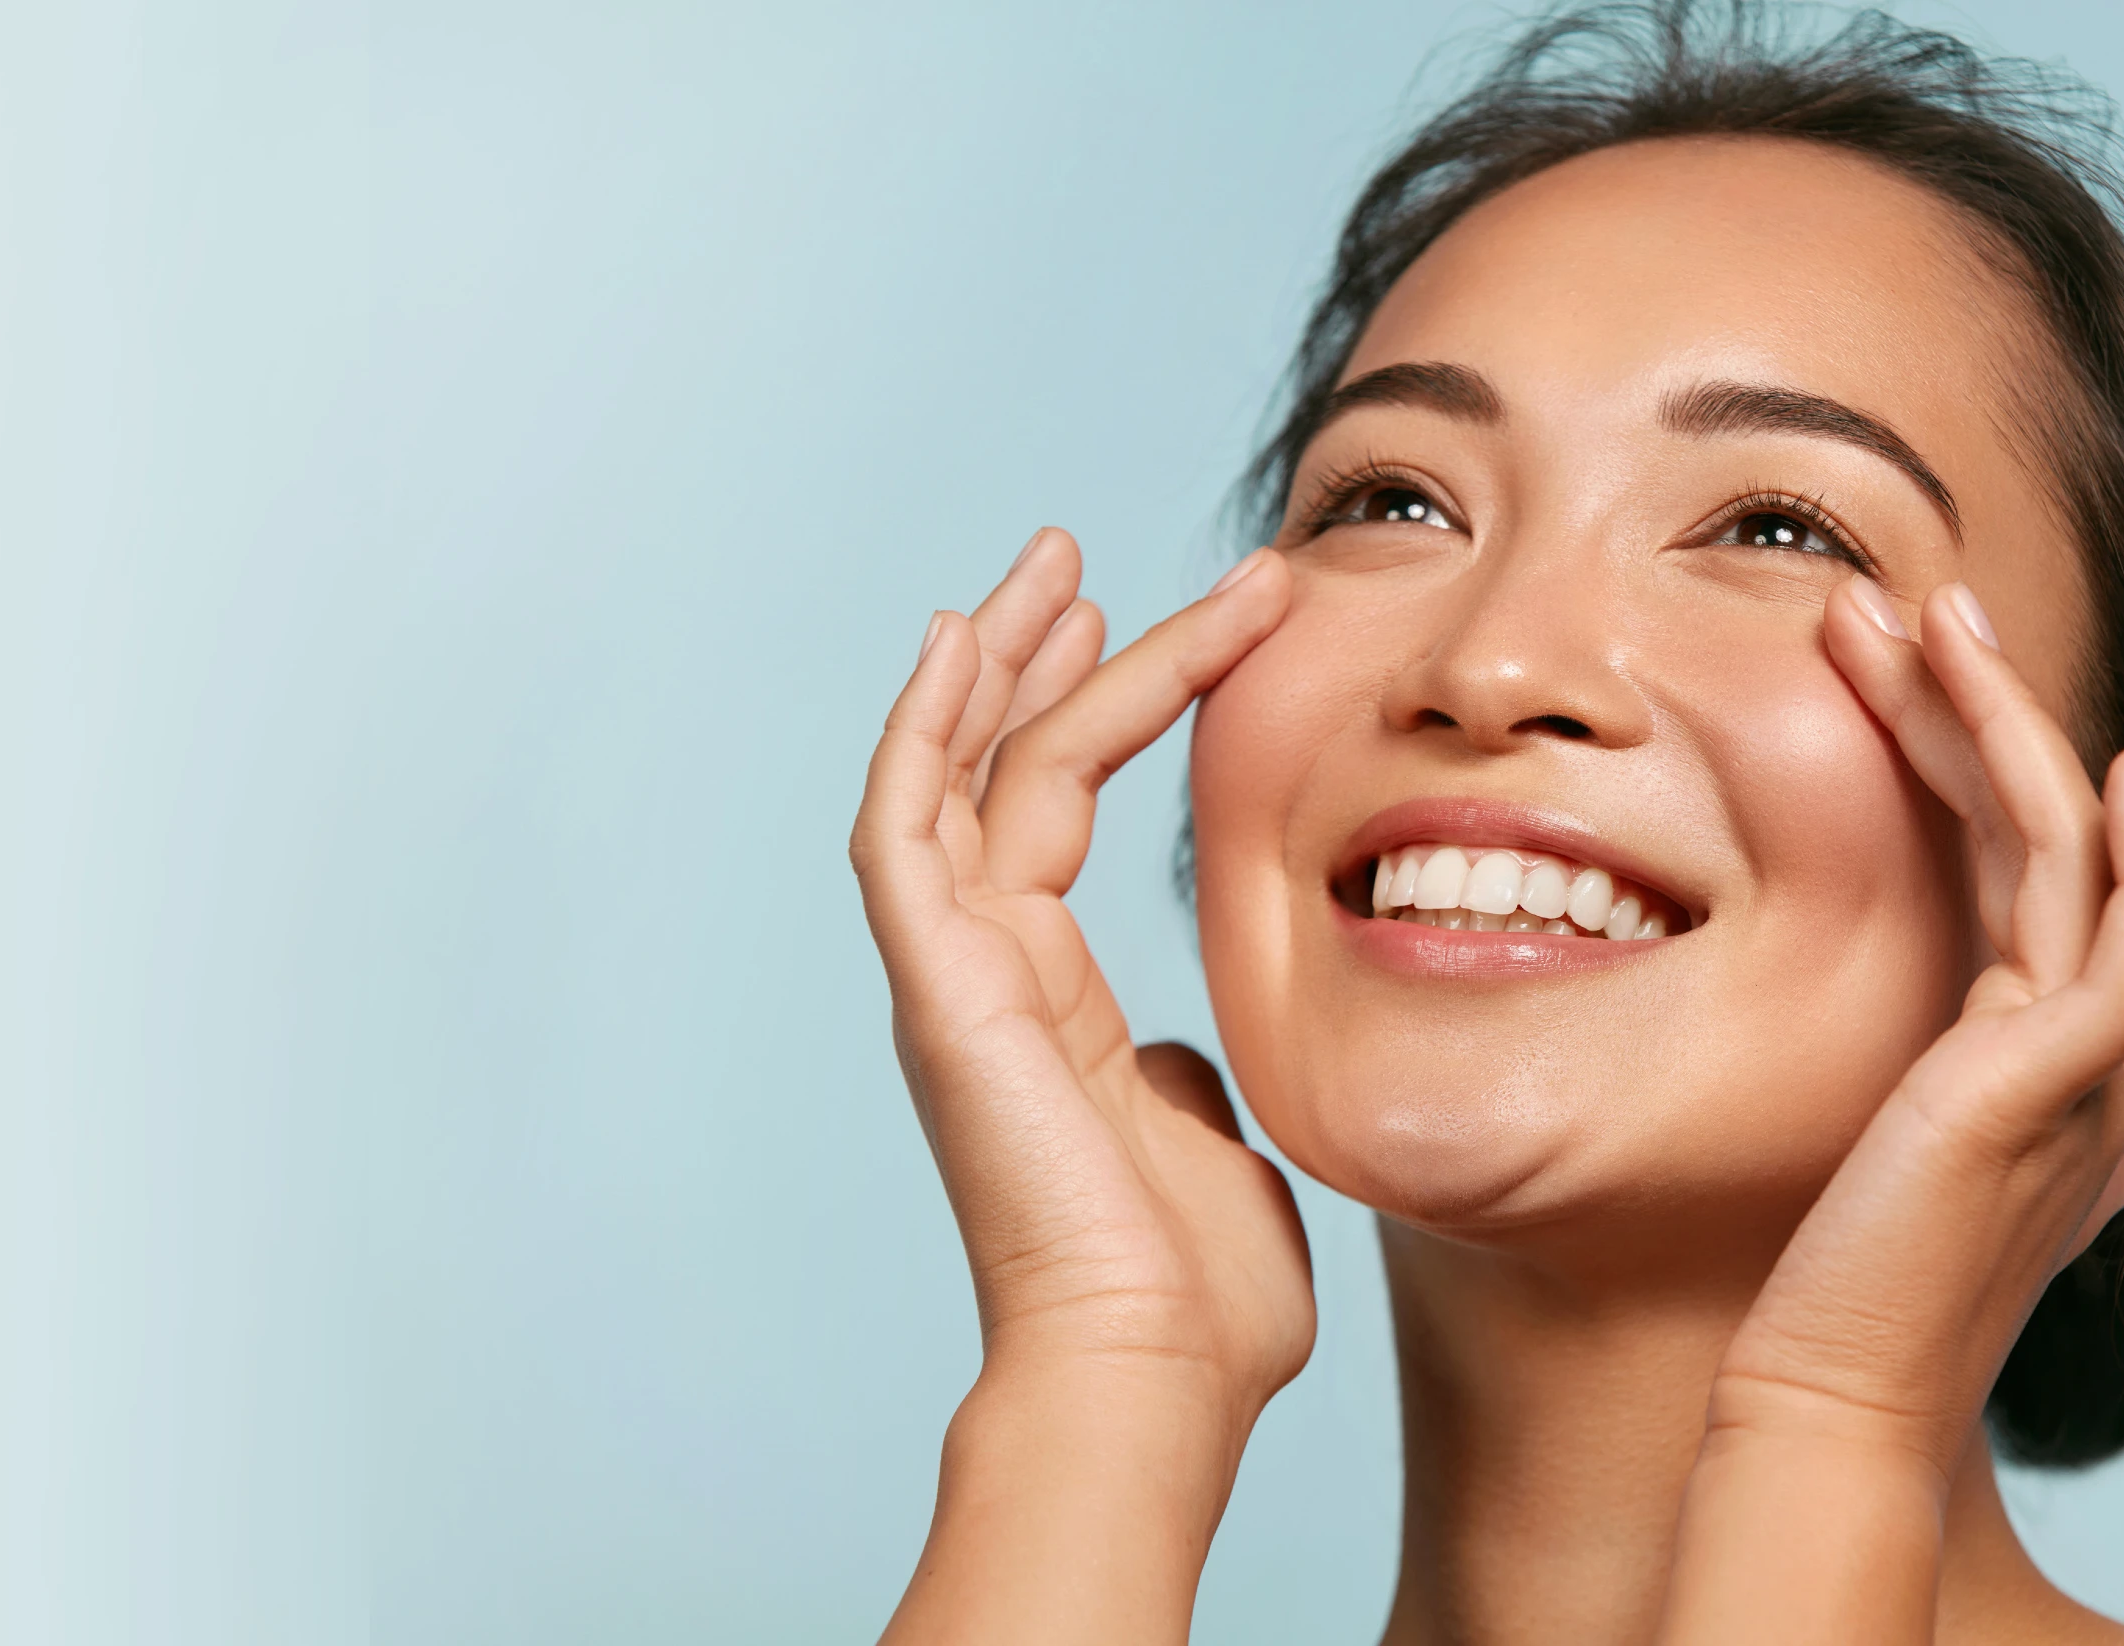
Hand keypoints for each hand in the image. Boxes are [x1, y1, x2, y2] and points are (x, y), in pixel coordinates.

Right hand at [856, 531, 1304, 1644]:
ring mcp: (953, 978)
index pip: (1058, 806)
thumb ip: (1187, 1075)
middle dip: (1035, 652)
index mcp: (1047, 1002)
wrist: (1153, 1372)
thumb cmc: (1199, 1298)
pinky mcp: (941, 988)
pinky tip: (964, 642)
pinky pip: (907, 829)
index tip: (1183, 616)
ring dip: (998, 662)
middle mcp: (983, 974)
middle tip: (1076, 557)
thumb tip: (1182, 1054)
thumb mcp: (1216, 1141)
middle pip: (992, 768)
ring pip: (954, 776)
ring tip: (1053, 562)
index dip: (1111, 700)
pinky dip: (924, 731)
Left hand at [1660, 578, 2123, 1643]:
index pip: (2081, 880)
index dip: (2045, 765)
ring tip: (1957, 611)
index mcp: (2053, 1063)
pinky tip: (2115, 764)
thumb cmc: (1840, 1301)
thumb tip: (2059, 1155)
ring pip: (2121, 860)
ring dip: (2044, 725)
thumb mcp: (1905, 1182)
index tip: (1983, 667)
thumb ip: (1967, 1136)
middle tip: (1964, 590)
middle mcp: (2093, 1060)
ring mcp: (2089, 1074)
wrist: (1824, 1401)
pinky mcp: (2053, 1091)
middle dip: (2057, 706)